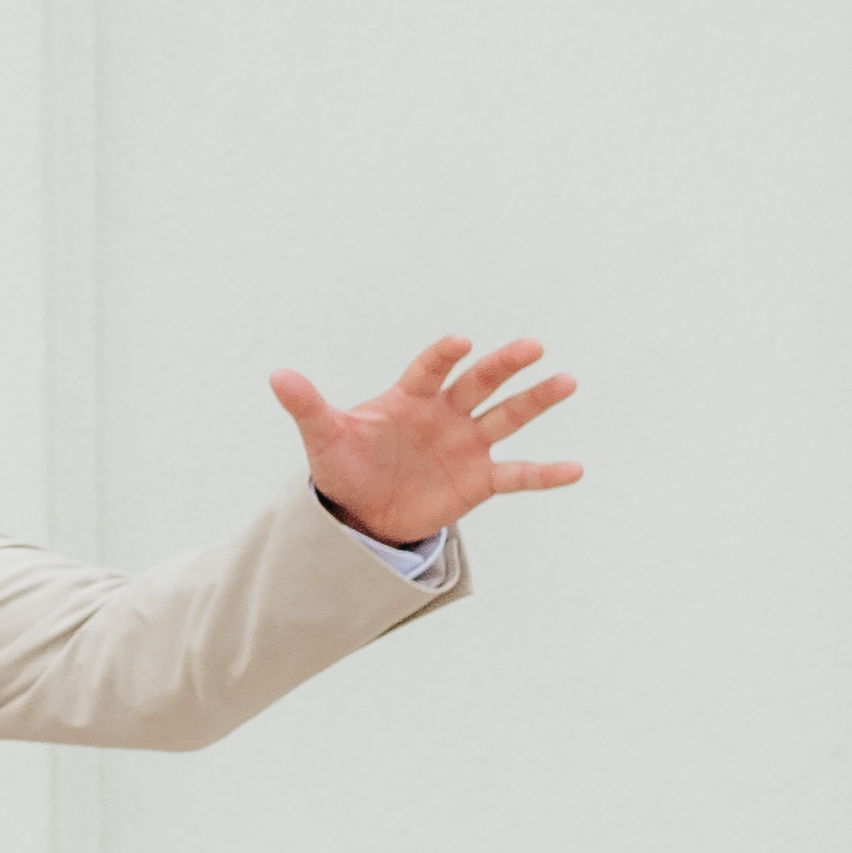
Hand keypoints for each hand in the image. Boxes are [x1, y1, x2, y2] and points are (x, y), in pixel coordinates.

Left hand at [271, 335, 582, 549]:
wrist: (362, 511)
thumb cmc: (345, 465)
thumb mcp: (323, 438)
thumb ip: (307, 407)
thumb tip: (276, 375)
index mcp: (410, 398)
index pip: (429, 370)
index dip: (442, 356)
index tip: (460, 341)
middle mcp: (446, 414)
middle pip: (479, 383)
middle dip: (504, 366)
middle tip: (532, 346)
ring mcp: (467, 444)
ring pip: (507, 417)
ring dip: (536, 401)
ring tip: (567, 381)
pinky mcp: (480, 479)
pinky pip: (517, 475)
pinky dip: (545, 474)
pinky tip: (576, 469)